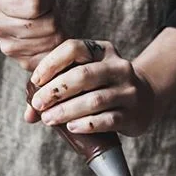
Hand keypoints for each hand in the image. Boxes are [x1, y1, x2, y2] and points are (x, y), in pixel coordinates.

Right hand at [0, 0, 64, 71]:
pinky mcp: (22, 61)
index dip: (46, 1)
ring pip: (50, 42)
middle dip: (54, 17)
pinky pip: (49, 57)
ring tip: (47, 23)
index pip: (35, 6)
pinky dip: (55, 47)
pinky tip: (48, 37)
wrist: (2, 10)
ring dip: (56, 32)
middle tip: (48, 13)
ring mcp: (9, 47)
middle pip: (47, 26)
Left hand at [24, 38, 155, 136]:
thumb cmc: (105, 86)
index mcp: (103, 51)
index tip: (35, 81)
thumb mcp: (87, 77)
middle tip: (38, 104)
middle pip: (83, 75)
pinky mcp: (132, 114)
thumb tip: (29, 114)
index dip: (51, 63)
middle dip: (56, 90)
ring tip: (48, 119)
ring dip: (67, 110)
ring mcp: (128, 91)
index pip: (74, 48)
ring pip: (94, 100)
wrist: (146, 99)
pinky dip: (87, 124)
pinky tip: (72, 127)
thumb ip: (57, 89)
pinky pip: (107, 119)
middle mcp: (119, 67)